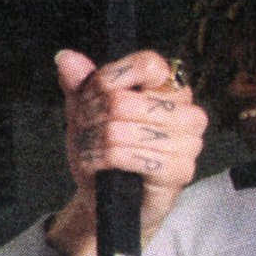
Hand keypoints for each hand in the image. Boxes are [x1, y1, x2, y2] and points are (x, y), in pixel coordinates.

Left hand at [41, 48, 208, 255]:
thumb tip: (66, 58)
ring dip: (92, 141)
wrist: (106, 198)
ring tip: (91, 149)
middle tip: (85, 129)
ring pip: (118, 128)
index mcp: (171, 90)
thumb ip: (80, 83)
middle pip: (123, 99)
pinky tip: (97, 165)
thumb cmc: (105, 151)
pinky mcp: (179, 170)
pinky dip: (99, 160)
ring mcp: (188, 142)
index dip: (110, 78)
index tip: (93, 95)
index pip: (148, 64)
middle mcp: (187, 112)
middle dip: (90, 116)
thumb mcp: (86, 111)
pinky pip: (125, 155)